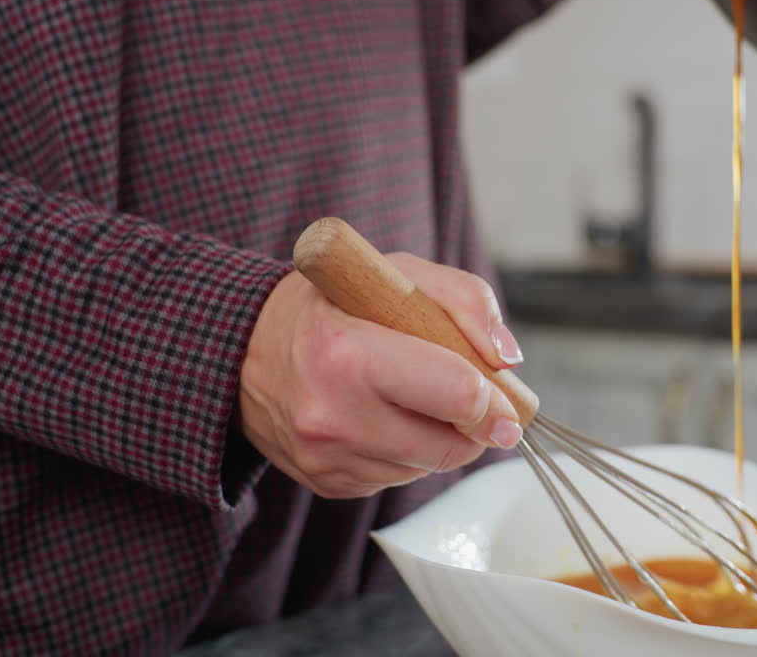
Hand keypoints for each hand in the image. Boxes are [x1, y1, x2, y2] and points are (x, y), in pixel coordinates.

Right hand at [237, 256, 531, 498]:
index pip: (455, 394)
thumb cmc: (336, 304)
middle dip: (475, 424)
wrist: (248, 349)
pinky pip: (400, 479)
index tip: (507, 397)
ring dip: (442, 438)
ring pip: (430, 467)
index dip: (495, 399)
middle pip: (450, 445)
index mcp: (346, 353)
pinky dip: (410, 453)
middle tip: (472, 397)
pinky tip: (386, 417)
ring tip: (416, 396)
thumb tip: (507, 358)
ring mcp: (326, 458)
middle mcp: (330, 415)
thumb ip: (466, 301)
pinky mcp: (329, 484)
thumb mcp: (400, 273)